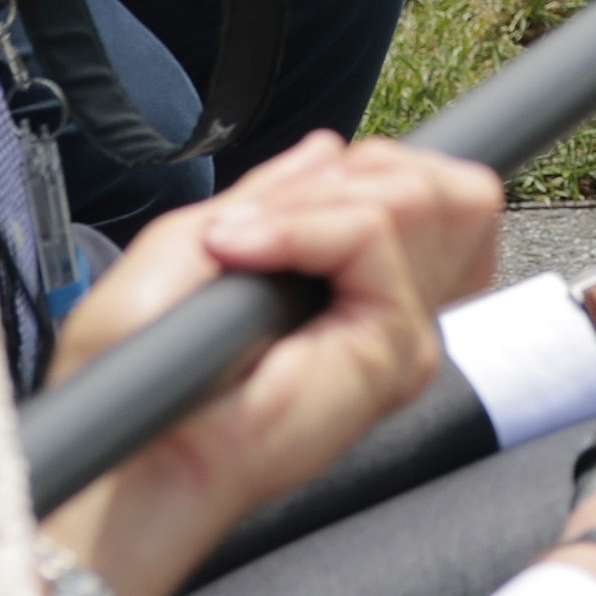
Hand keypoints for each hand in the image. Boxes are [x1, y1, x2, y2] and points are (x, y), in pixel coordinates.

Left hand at [43, 135, 503, 595]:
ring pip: (423, 197)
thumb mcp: (201, 238)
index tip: (295, 197)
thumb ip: (275, 193)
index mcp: (358, 286)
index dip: (377, 171)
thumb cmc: (150, 372)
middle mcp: (393, 307)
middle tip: (274, 217)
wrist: (140, 447)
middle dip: (365, 170)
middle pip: (455, 188)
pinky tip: (244, 249)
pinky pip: (374, 234)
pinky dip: (305, 224)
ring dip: (324, 196)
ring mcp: (401, 330)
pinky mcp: (394, 350)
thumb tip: (329, 148)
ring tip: (250, 236)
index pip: (437, 194)